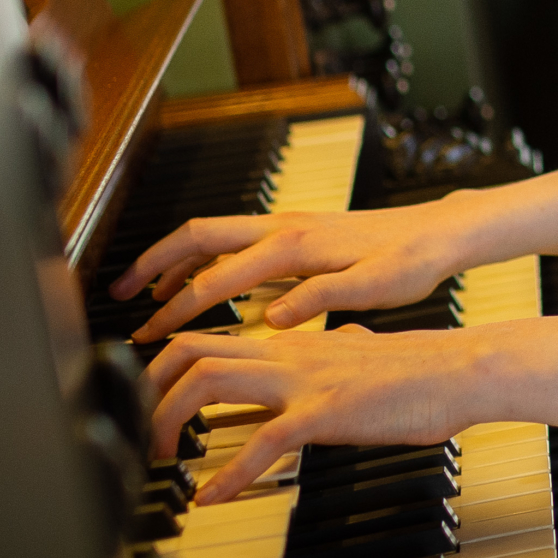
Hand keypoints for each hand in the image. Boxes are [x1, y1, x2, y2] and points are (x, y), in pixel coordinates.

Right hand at [110, 196, 480, 340]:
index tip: (149, 332)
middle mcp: (284, 228)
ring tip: (146, 291)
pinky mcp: (299, 230)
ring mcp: (289, 225)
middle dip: (152, 264)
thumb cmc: (412, 261)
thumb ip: (319, 301)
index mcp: (294, 246)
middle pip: (197, 236)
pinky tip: (205, 283)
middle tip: (118, 295)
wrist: (439, 232)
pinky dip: (207, 257)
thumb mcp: (372, 288)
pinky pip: (236, 239)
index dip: (177, 306)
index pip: (217, 277)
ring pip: (214, 234)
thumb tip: (270, 320)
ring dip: (175, 259)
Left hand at [147, 324, 484, 502]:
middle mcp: (286, 354)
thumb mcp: (362, 351)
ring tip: (165, 463)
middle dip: (148, 391)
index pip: (206, 341)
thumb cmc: (420, 370)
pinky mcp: (325, 411)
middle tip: (142, 435)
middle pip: (189, 351)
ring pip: (209, 380)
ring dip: (170, 421)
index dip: (162, 370)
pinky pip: (262, 441)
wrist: (460, 371)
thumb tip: (337, 345)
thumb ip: (336, 350)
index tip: (149, 404)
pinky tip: (213, 498)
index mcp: (291, 344)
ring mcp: (302, 380)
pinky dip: (228, 474)